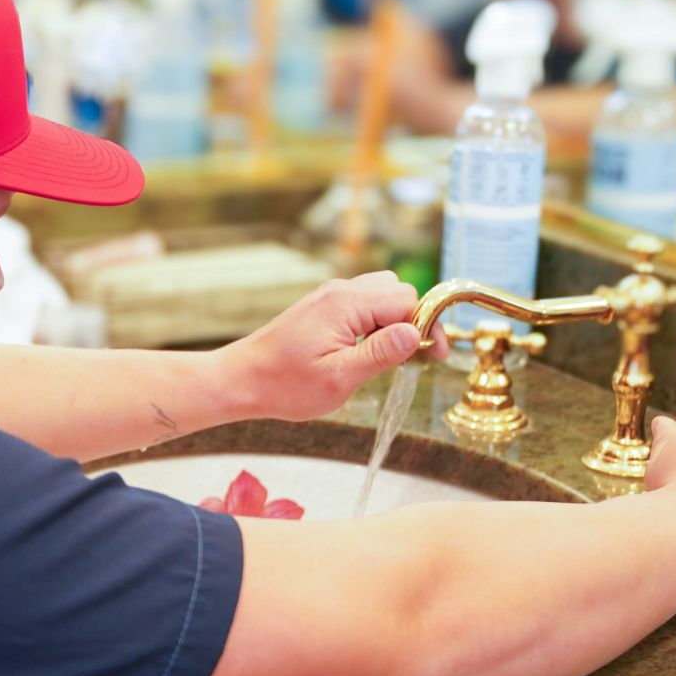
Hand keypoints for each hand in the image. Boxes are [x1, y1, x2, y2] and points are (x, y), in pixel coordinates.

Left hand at [215, 272, 448, 422]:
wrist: (242, 379)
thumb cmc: (286, 385)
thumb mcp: (339, 377)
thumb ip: (380, 353)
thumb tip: (415, 332)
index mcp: (346, 304)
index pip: (408, 300)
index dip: (427, 327)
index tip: (433, 357)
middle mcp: (340, 290)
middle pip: (398, 291)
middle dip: (414, 321)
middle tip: (415, 358)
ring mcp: (329, 295)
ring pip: (382, 293)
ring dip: (395, 320)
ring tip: (391, 355)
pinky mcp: (323, 306)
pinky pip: (363, 301)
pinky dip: (376, 320)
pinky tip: (368, 349)